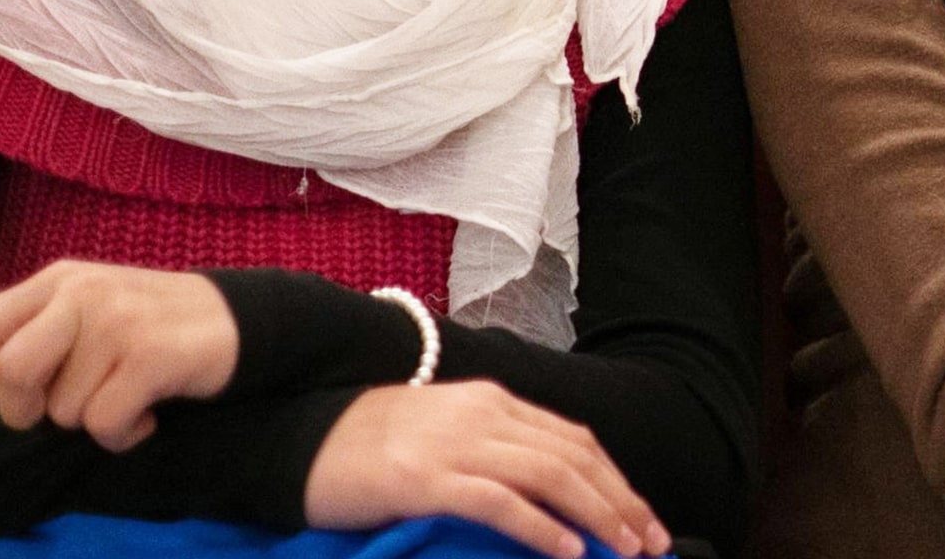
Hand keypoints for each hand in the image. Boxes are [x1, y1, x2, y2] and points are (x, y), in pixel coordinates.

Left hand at [0, 261, 236, 449]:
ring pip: (63, 410)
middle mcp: (85, 292)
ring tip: (127, 396)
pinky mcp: (151, 356)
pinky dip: (124, 435)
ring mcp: (120, 321)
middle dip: (27, 408)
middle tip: (62, 408)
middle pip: (14, 370)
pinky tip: (147, 414)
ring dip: (94, 420)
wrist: (243, 321)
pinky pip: (104, 424)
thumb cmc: (151, 325)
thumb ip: (33, 328)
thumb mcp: (88, 308)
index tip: (25, 388)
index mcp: (59, 280)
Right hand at [304, 381, 671, 558]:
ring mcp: (455, 444)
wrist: (294, 437)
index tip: (643, 517)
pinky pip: (500, 502)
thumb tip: (547, 491)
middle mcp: (484, 415)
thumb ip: (492, 449)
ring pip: (550, 477)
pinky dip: (542, 527)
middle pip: (574, 457)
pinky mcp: (425, 479)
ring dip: (597, 517)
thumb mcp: (442, 432)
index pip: (574, 439)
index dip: (616, 479)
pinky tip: (568, 552)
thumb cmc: (366, 445)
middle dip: (621, 502)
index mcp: (493, 401)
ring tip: (624, 551)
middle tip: (651, 543)